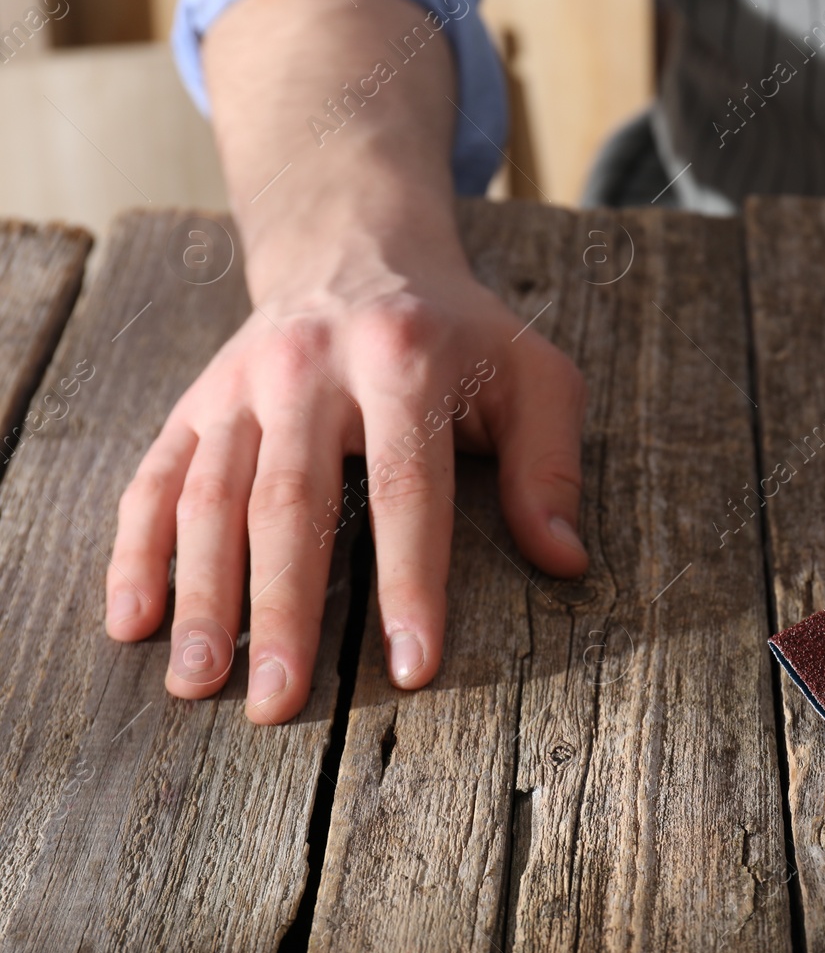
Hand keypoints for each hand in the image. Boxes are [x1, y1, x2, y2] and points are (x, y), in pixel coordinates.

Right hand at [104, 251, 586, 723]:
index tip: (411, 668)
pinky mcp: (196, 400)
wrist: (356, 249)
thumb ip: (550, 465)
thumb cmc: (462, 335)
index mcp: (403, 361)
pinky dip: (137, 549)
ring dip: (200, 593)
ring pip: (210, 496)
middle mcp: (309, 368)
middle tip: (275, 703)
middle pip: (288, 503)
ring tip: (195, 683)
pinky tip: (131, 619)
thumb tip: (565, 561)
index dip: (409, 582)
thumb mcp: (534, 376)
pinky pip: (154, 478)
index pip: (406, 489)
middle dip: (280, 610)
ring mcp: (241, 384)